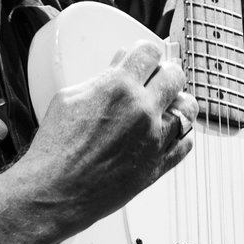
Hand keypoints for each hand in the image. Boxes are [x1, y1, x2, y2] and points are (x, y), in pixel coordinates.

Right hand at [0, 41, 194, 243]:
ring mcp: (154, 139)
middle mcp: (142, 110)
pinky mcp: (159, 165)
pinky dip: (179, 134)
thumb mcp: (69, 99)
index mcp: (118, 87)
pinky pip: (186, 142)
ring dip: (177, 102)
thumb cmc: (55, 148)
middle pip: (175, 75)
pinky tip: (166, 133)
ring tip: (165, 106)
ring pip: (188, 108)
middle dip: (165, 73)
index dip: (147, 52)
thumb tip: (120, 65)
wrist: (55, 192)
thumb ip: (102, 78)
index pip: (151, 52)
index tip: (145, 57)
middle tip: (156, 79)